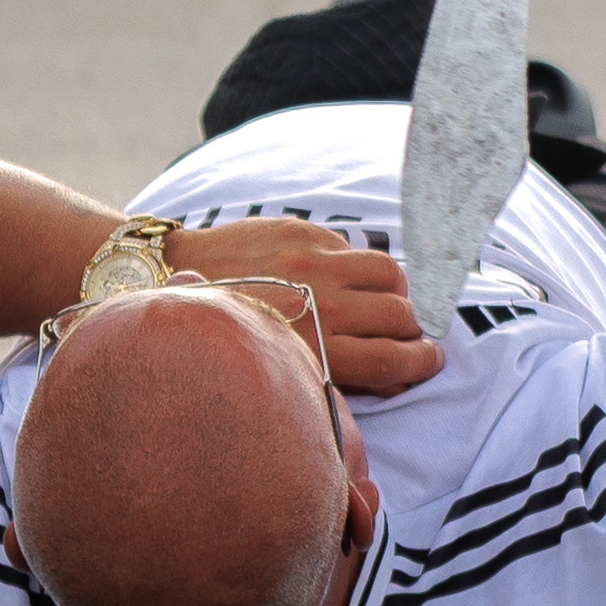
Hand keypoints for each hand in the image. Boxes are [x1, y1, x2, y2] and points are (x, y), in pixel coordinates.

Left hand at [172, 216, 439, 397]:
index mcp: (311, 349)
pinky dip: (361, 266)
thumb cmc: (225, 338)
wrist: (175, 276)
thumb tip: (390, 374)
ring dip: (400, 290)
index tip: (431, 359)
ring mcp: (312, 262)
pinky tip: (349, 278)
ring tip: (390, 300)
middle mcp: (317, 304)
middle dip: (417, 328)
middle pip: (398, 316)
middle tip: (415, 333)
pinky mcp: (303, 231)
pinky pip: (353, 248)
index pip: (390, 360)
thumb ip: (333, 373)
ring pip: (388, 273)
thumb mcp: (276, 370)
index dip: (420, 362)